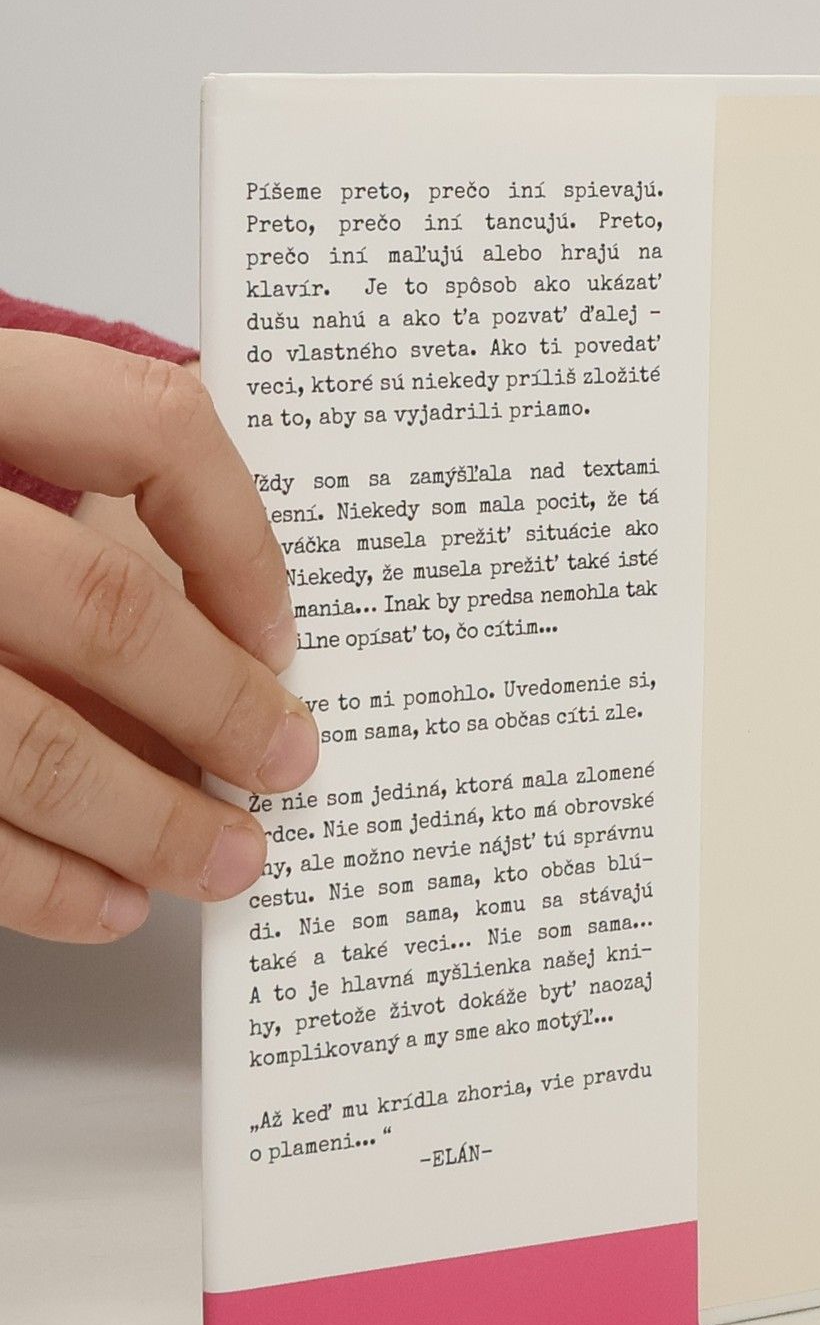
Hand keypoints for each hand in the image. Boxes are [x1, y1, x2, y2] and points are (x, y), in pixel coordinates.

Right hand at [0, 330, 317, 941]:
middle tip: (285, 764)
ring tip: (221, 859)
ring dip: (147, 821)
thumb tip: (244, 639)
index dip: (237, 535)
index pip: (143, 427)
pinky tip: (103, 896)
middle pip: (102, 605)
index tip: (278, 631)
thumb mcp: (0, 469)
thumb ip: (92, 507)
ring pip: (31, 742)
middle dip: (219, 707)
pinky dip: (39, 879)